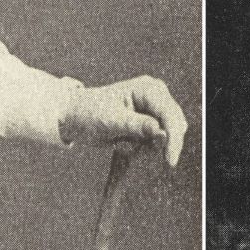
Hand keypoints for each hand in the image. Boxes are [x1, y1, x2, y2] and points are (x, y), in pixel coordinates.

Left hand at [59, 76, 187, 167]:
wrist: (75, 116)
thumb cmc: (89, 112)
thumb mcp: (111, 120)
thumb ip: (137, 126)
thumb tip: (162, 133)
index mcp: (147, 88)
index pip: (169, 114)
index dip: (173, 137)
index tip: (169, 161)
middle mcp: (156, 96)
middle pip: (174, 125)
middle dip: (157, 144)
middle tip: (131, 149)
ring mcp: (154, 110)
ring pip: (166, 137)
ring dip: (146, 147)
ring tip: (120, 142)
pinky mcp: (149, 123)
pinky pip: (156, 142)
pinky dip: (141, 148)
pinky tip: (122, 143)